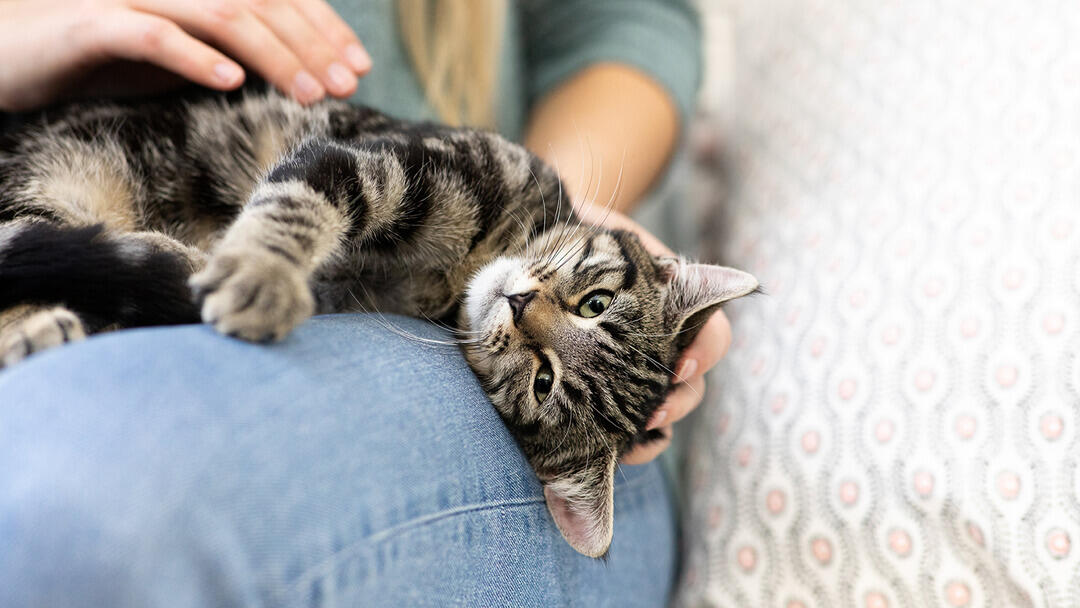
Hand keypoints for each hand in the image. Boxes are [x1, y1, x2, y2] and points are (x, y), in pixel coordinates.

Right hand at [0, 0, 370, 110]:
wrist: (11, 51)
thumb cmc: (102, 55)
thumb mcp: (182, 54)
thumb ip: (232, 53)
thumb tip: (303, 73)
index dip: (323, 26)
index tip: (359, 67)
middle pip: (259, 0)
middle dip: (311, 44)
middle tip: (345, 86)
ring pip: (220, 13)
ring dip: (272, 54)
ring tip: (308, 92)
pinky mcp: (93, 24)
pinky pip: (152, 35)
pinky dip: (195, 57)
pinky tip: (231, 82)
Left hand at [574, 202, 732, 464]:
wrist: (547, 239)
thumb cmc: (582, 232)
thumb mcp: (603, 235)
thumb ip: (617, 247)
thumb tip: (622, 256)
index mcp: (678, 304)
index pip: (711, 335)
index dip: (704, 354)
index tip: (680, 365)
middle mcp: (666, 340)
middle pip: (693, 384)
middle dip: (678, 402)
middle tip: (652, 411)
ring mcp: (641, 367)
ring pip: (669, 408)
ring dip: (657, 428)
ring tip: (632, 438)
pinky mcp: (610, 390)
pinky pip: (638, 428)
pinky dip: (633, 444)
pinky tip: (616, 452)